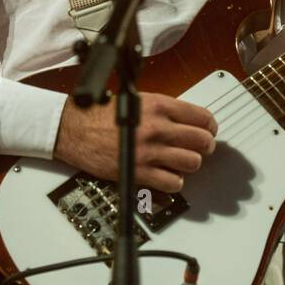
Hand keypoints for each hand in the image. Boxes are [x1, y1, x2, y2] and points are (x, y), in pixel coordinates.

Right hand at [53, 91, 217, 192]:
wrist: (74, 130)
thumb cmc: (101, 116)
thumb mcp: (137, 101)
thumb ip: (165, 110)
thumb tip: (188, 121)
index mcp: (159, 106)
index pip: (202, 117)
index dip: (209, 127)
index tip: (208, 131)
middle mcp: (157, 128)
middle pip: (202, 141)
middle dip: (205, 146)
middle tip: (200, 148)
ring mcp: (149, 151)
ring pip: (192, 163)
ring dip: (190, 164)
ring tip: (182, 162)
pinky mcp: (139, 172)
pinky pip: (173, 183)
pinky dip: (174, 182)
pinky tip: (167, 176)